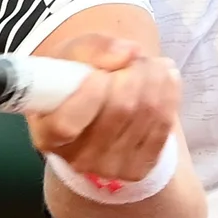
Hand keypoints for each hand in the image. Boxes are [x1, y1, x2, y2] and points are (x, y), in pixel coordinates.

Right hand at [26, 33, 181, 183]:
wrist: (98, 105)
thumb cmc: (75, 79)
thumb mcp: (72, 55)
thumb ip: (95, 48)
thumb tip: (129, 53)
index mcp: (47, 134)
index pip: (67, 124)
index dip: (89, 94)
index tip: (100, 72)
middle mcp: (77, 159)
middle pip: (119, 111)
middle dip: (134, 72)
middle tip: (136, 57)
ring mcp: (110, 168)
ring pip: (147, 113)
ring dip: (155, 78)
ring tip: (151, 64)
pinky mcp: (139, 169)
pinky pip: (164, 125)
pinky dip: (170, 94)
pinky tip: (165, 79)